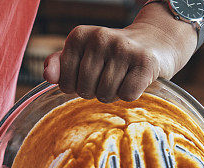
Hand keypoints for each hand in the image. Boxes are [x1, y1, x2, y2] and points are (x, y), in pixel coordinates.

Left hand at [44, 16, 192, 102]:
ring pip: (105, 95)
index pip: (64, 83)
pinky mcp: (145, 61)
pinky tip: (135, 78)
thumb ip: (60, 65)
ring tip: (122, 76)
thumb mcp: (83, 55)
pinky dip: (131, 94)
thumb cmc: (112, 55)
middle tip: (109, 76)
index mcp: (79, 36)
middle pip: (85, 90)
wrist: (155, 42)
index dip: (77, 87)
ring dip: (114, 93)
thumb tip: (47, 75)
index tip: (91, 74)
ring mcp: (123, 48)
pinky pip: (127, 95)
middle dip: (96, 91)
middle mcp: (100, 37)